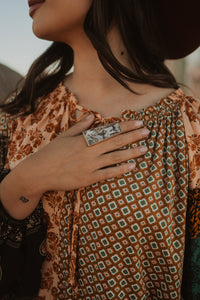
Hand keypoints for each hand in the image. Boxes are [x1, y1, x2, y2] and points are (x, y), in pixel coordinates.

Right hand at [23, 113, 148, 192]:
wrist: (39, 173)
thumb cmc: (50, 153)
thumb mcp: (64, 136)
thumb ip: (79, 127)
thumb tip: (91, 116)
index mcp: (83, 139)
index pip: (109, 130)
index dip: (125, 126)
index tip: (138, 122)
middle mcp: (89, 151)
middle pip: (115, 142)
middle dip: (133, 136)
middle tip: (147, 131)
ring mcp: (90, 166)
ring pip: (115, 157)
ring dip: (131, 152)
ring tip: (145, 148)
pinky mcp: (88, 179)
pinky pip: (108, 174)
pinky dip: (120, 170)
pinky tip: (132, 166)